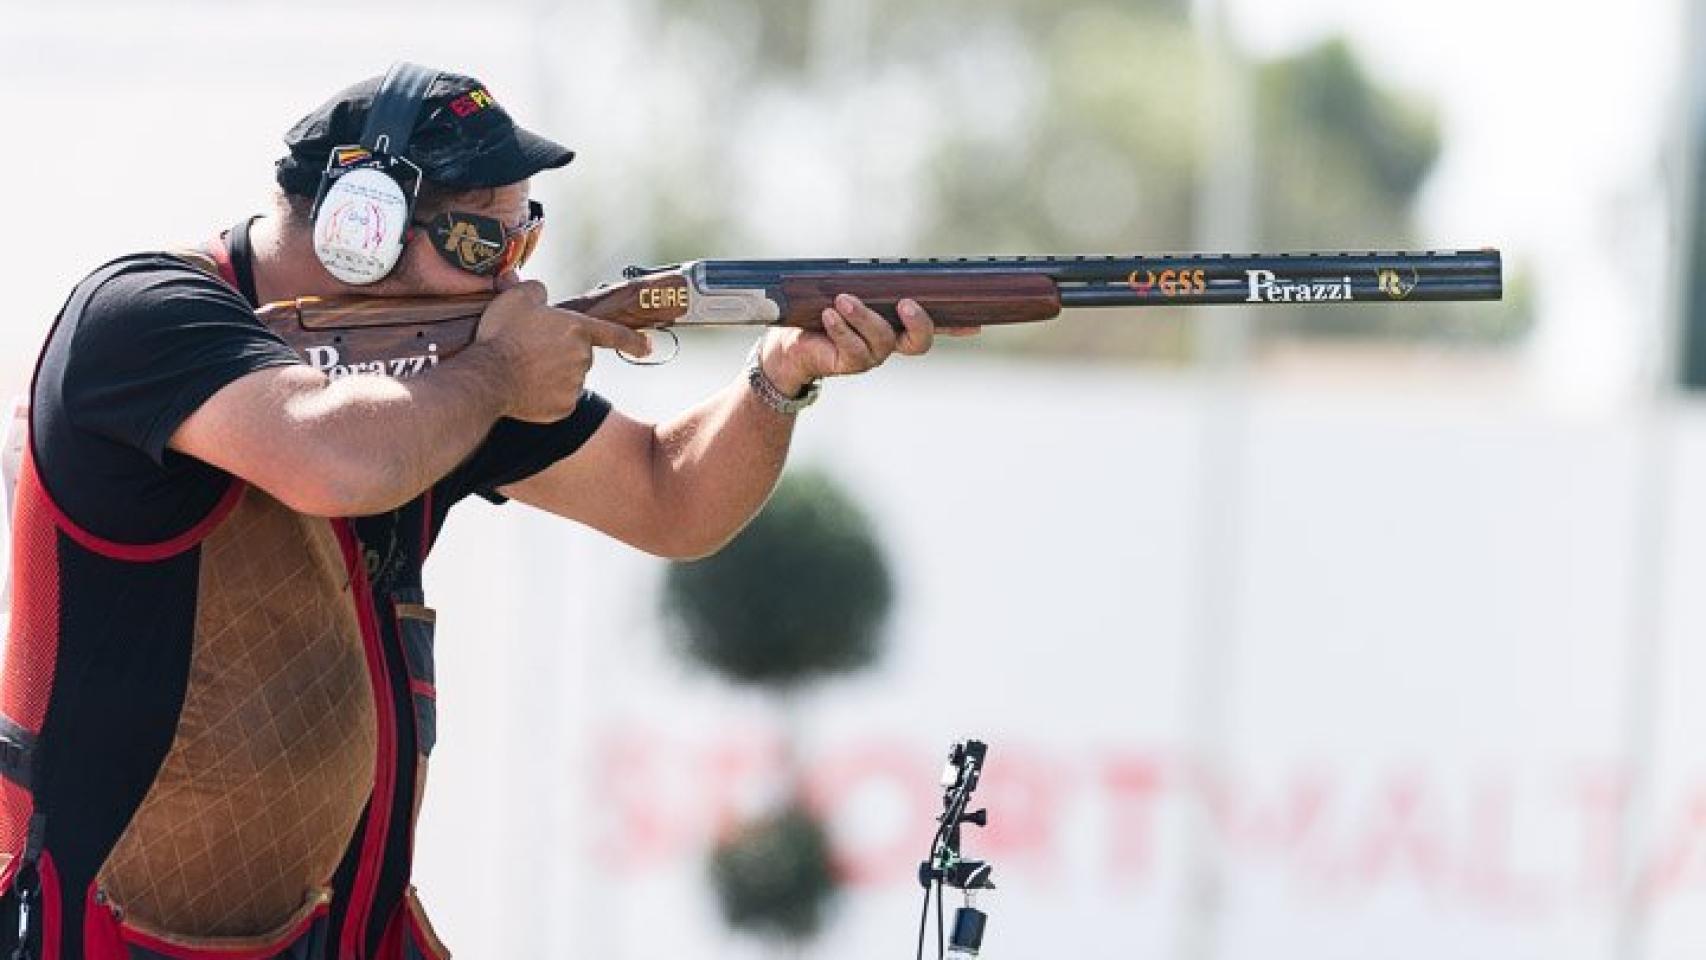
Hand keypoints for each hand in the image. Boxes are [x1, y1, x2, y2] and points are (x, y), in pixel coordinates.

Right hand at [474, 280, 651, 422]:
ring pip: (569, 379)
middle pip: (579, 356)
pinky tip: (527, 388)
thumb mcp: (515, 299)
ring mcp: (575, 386)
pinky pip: (559, 400)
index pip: (615, 334)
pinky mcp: (564, 408)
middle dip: (561, 354)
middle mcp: (583, 358)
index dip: (634, 341)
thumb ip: (535, 290)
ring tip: (524, 369)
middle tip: (532, 351)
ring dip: (553, 375)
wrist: (488, 377)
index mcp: (578, 330)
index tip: (649, 346)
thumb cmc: (502, 336)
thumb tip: (540, 292)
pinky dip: (546, 396)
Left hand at [759, 295, 979, 394]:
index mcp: (896, 323)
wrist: (788, 342)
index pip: (934, 325)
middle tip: (905, 304)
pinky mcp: (849, 363)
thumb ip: (868, 284)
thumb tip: (881, 267)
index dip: (957, 326)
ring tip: (843, 300)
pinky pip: (852, 348)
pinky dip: (841, 329)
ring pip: (881, 340)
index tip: (977, 324)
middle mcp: (890, 342)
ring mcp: (871, 356)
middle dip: (918, 324)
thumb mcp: (847, 291)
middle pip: (920, 343)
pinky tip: (830, 315)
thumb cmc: (820, 310)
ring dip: (864, 317)